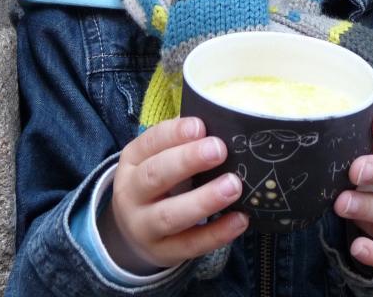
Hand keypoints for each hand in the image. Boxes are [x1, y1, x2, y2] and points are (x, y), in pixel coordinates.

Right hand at [101, 116, 247, 272]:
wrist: (135, 229)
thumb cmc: (160, 181)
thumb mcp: (159, 157)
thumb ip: (184, 141)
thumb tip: (223, 120)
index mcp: (132, 161)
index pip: (149, 143)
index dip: (174, 133)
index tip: (201, 126)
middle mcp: (131, 194)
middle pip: (155, 176)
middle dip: (187, 161)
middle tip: (219, 150)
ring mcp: (144, 227)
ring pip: (170, 215)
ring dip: (204, 200)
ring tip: (234, 186)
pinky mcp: (163, 252)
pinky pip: (190, 245)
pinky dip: (217, 233)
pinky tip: (240, 219)